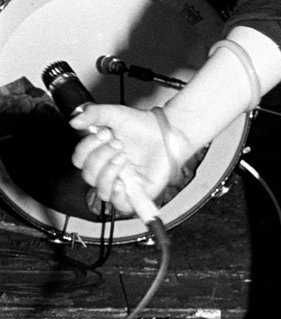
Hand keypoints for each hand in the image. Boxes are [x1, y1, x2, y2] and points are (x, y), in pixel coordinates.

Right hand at [71, 104, 189, 214]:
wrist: (168, 131)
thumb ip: (95, 114)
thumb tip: (74, 121)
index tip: (104, 133)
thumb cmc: (143, 126)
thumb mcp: (117, 114)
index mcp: (99, 153)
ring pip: (101, 190)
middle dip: (101, 156)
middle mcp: (107, 170)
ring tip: (124, 156)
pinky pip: (119, 204)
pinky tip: (123, 181)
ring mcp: (121, 183)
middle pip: (88, 175)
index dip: (87, 147)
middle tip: (118, 143)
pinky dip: (118, 195)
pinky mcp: (135, 193)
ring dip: (109, 172)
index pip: (79, 159)